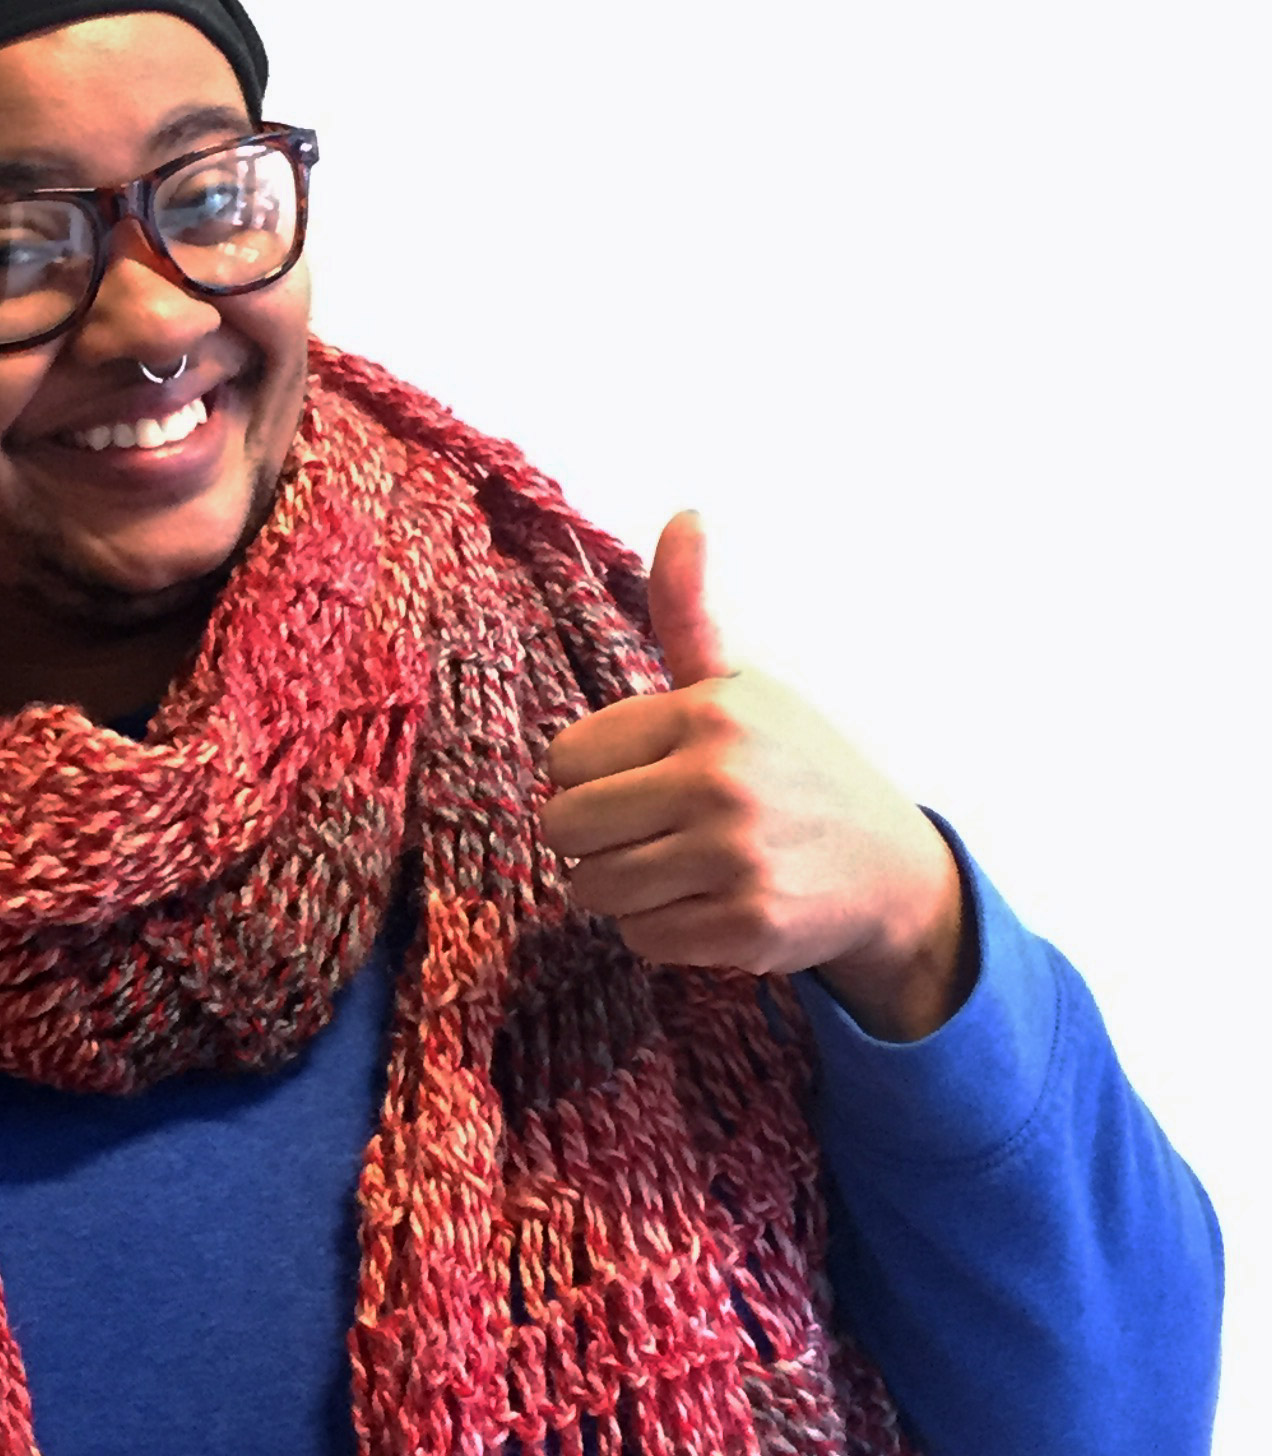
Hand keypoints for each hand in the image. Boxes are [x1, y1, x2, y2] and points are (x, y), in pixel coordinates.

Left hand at [537, 512, 971, 1040]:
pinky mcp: (746, 926)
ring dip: (622, 888)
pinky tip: (706, 904)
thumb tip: (684, 516)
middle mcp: (720, 780)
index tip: (638, 779)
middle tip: (648, 831)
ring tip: (678, 866)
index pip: (565, 759)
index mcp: (709, 713)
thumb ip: (690, 613)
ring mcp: (735, 857)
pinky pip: (639, 938)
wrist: (891, 870)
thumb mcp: (743, 687)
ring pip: (593, 889)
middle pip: (566, 826)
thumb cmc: (796, 768)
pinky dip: (660, 931)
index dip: (589, 777)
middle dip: (594, 838)